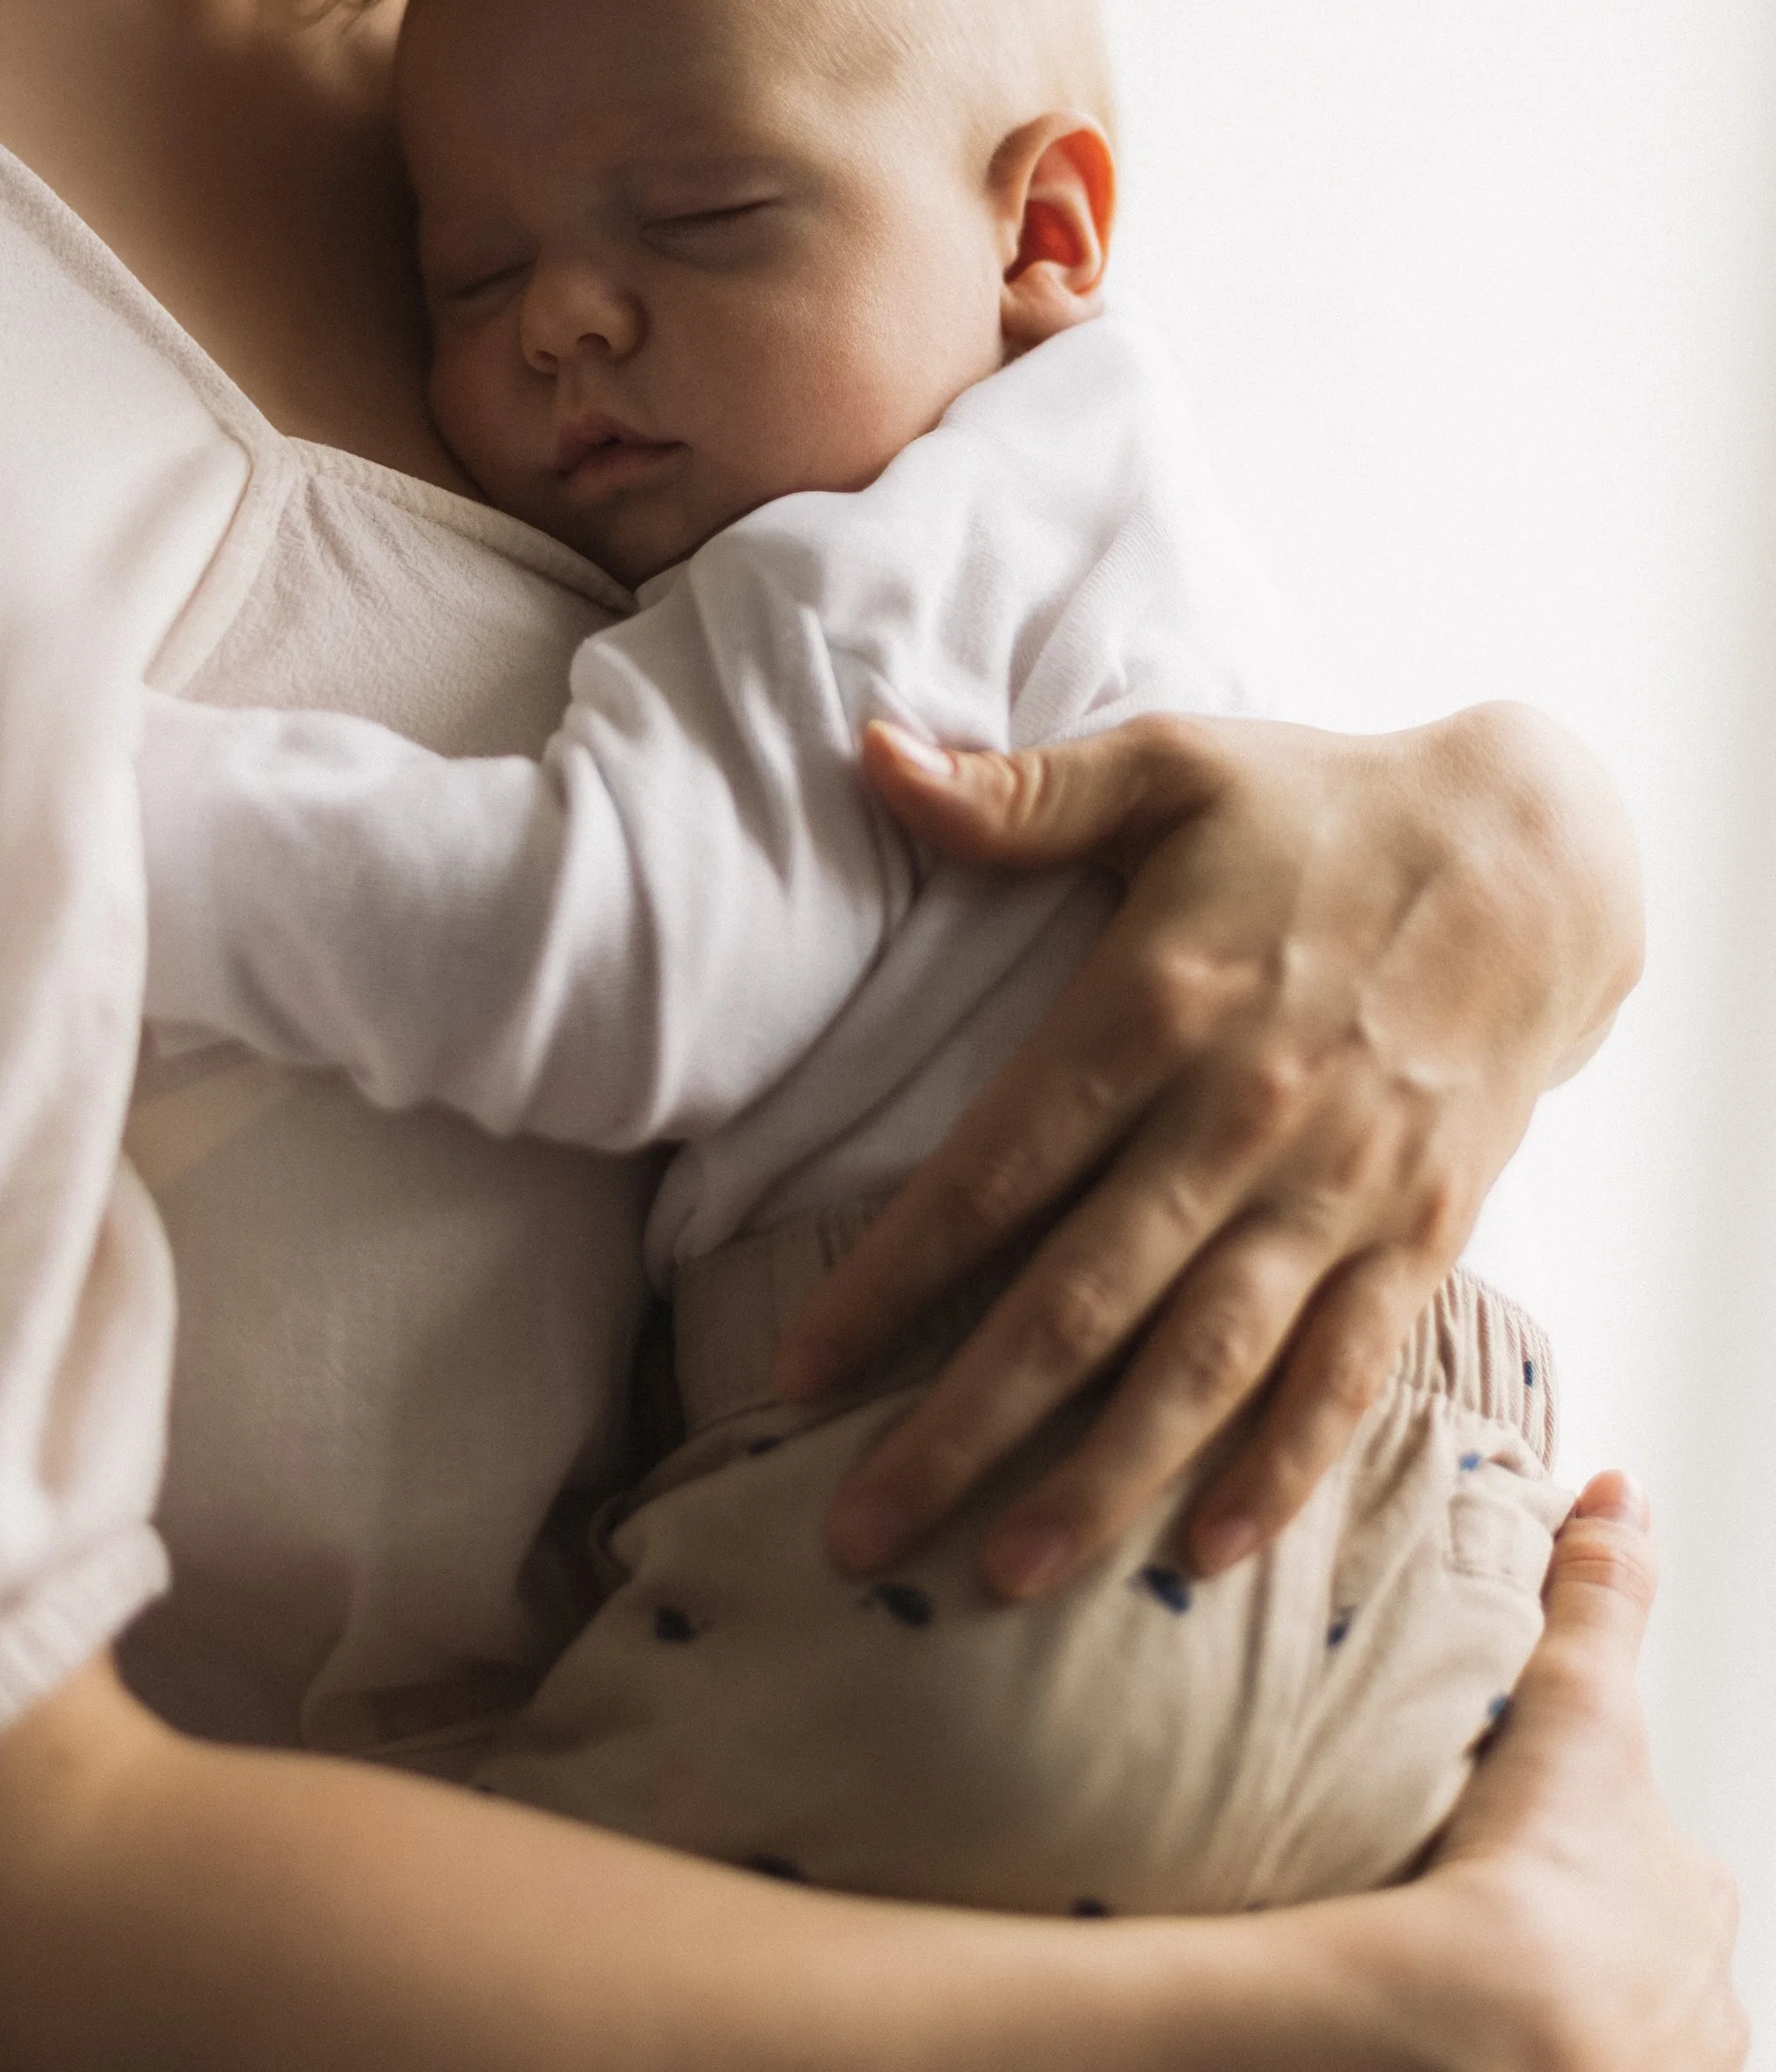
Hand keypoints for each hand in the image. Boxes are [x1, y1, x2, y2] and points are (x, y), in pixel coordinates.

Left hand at [773, 702, 1640, 1591]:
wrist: (1535, 859)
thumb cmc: (1321, 808)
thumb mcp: (1168, 766)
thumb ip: (1017, 793)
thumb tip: (870, 755)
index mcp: (1156, 1006)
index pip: (992, 1173)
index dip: (889, 1280)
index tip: (798, 1370)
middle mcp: (1239, 1119)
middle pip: (1076, 1304)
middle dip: (958, 1430)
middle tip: (854, 1533)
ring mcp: (1336, 1191)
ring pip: (1201, 1368)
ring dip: (1098, 1482)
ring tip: (1000, 1578)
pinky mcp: (1419, 1235)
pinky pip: (1342, 1374)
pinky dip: (1279, 1471)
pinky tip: (1203, 1553)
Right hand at [1361, 1475, 1743, 2071]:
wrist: (1496, 2025)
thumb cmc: (1537, 1868)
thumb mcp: (1575, 1706)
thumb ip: (1597, 1598)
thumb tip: (1621, 1489)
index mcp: (1694, 1896)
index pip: (1655, 1861)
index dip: (1591, 1840)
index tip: (1522, 1842)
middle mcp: (1701, 1998)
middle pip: (1640, 1953)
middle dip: (1582, 1936)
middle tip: (1485, 1915)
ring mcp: (1659, 2071)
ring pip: (1620, 2033)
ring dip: (1567, 2011)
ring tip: (1476, 1992)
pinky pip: (1581, 2067)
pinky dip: (1553, 2051)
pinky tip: (1483, 2041)